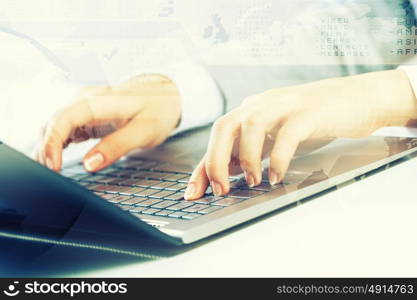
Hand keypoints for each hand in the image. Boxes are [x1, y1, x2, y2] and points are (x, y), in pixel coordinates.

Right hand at [35, 75, 180, 171]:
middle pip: (54, 123)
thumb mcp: (144, 130)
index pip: (65, 118)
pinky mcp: (88, 116)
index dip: (52, 142)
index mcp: (99, 100)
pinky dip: (57, 144)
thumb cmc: (158, 109)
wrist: (166, 95)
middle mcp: (86, 100)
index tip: (53, 166)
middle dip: (46, 149)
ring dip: (48, 147)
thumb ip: (117, 146)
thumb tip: (90, 164)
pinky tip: (55, 159)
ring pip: (56, 126)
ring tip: (47, 171)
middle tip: (47, 176)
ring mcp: (85, 107)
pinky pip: (65, 129)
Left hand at [184, 70, 416, 199]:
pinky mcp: (309, 112)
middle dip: (216, 160)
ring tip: (252, 182)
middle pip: (224, 126)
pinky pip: (287, 134)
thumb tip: (231, 170)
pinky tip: (277, 176)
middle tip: (221, 190)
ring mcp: (286, 105)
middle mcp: (263, 103)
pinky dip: (279, 158)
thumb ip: (255, 146)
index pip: (217, 136)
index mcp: (252, 109)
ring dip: (247, 159)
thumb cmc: (316, 119)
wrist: (359, 98)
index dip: (202, 165)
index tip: (193, 192)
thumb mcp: (277, 132)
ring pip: (251, 126)